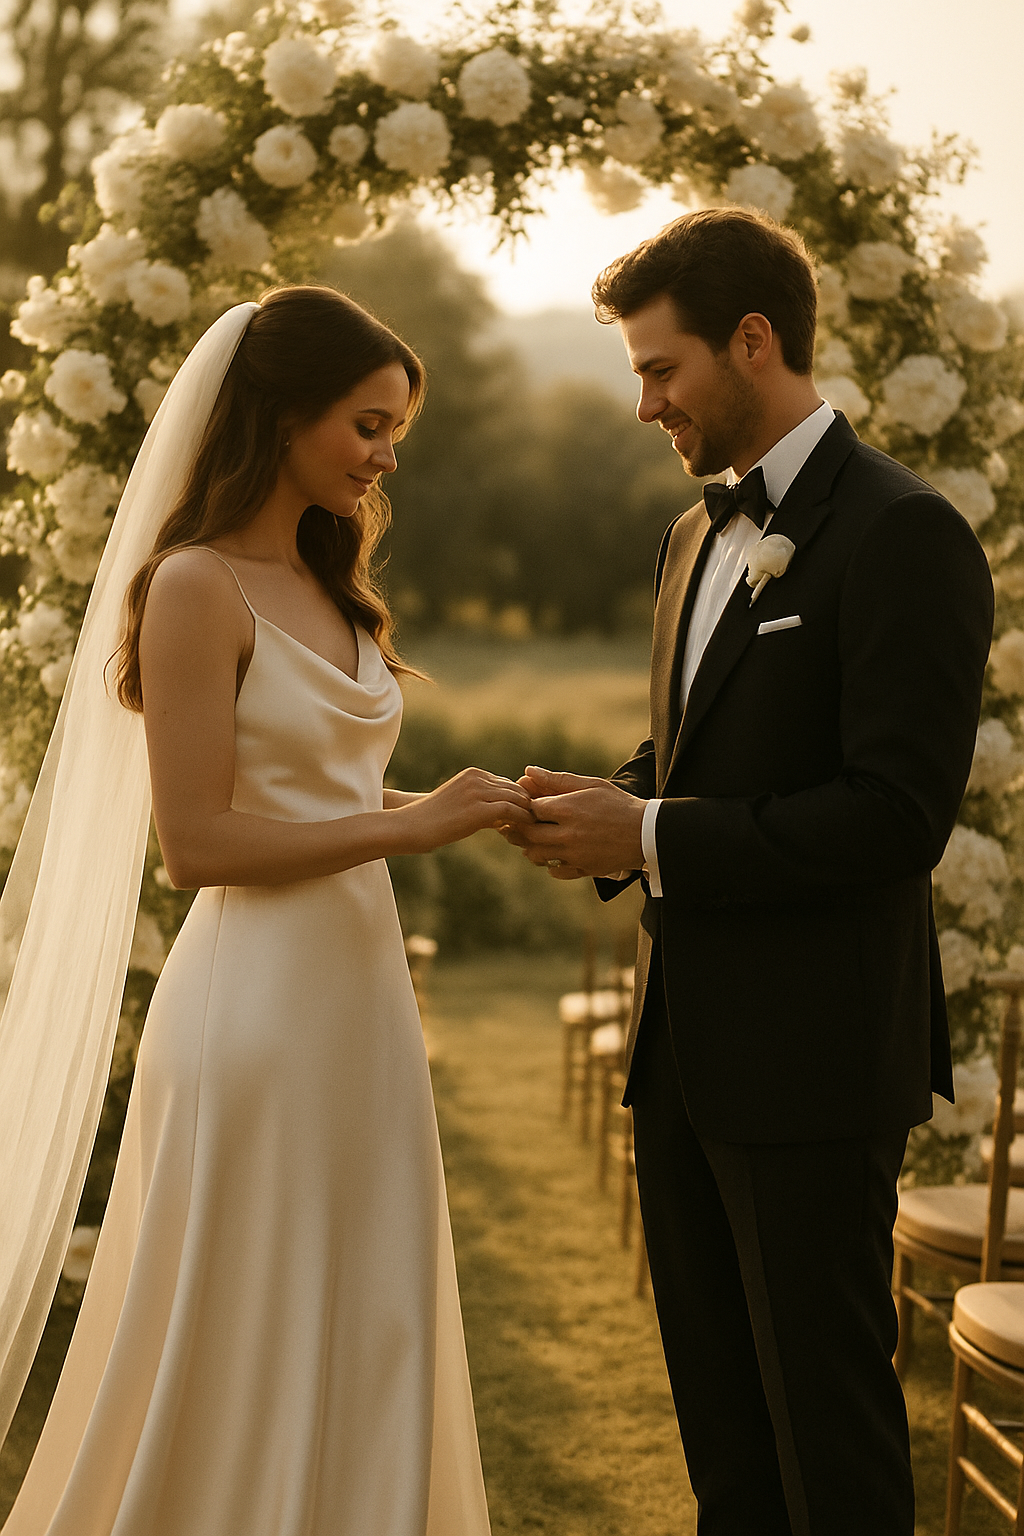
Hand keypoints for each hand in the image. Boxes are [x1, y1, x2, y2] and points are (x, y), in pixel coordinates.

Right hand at [398, 768, 533, 853]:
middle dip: (527, 805)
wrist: (410, 826)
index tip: (527, 815)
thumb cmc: (433, 820)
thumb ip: (483, 806)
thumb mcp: (460, 804)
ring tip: (534, 828)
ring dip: (527, 813)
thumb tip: (505, 819)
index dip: (519, 800)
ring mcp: (477, 792)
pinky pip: (511, 811)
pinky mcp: (478, 809)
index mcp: (473, 773)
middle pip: (515, 789)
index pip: (507, 783)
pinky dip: (521, 820)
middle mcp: (477, 778)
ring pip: (516, 798)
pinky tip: (524, 830)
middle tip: (537, 822)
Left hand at [507, 765, 644, 876]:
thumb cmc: (619, 804)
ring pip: (537, 855)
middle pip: (529, 833)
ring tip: (543, 838)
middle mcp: (568, 834)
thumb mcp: (591, 785)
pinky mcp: (583, 869)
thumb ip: (558, 779)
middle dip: (527, 827)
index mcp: (568, 809)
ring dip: (534, 846)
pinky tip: (558, 853)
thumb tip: (528, 771)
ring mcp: (574, 854)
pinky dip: (551, 864)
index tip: (537, 804)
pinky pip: (555, 871)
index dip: (530, 805)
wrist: (647, 832)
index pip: (531, 808)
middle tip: (533, 822)